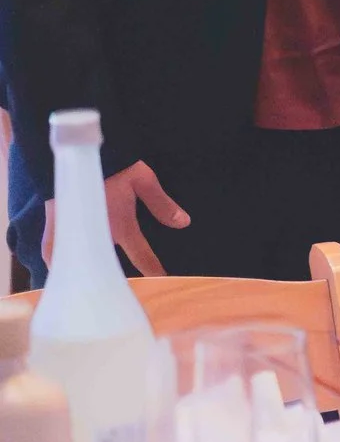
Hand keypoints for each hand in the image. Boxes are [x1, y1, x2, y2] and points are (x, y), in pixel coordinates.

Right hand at [43, 160, 187, 276]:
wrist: (75, 152)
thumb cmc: (112, 164)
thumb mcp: (144, 180)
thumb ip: (162, 204)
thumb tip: (184, 223)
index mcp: (120, 226)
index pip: (141, 255)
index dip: (153, 270)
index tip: (162, 281)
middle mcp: (97, 236)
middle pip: (109, 266)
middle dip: (118, 279)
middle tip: (127, 290)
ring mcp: (72, 235)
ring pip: (80, 265)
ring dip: (88, 275)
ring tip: (93, 289)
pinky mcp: (53, 230)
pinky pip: (53, 256)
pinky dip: (58, 267)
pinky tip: (60, 276)